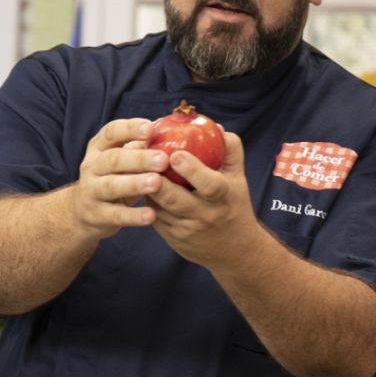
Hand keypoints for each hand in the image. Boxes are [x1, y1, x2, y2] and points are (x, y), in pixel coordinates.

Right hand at [70, 118, 168, 238]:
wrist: (82, 211)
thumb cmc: (113, 178)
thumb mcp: (121, 161)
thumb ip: (138, 148)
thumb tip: (167, 133)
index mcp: (98, 148)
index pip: (111, 132)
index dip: (130, 128)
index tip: (150, 127)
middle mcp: (92, 166)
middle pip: (114, 159)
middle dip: (139, 159)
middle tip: (163, 160)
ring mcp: (92, 191)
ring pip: (112, 186)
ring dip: (135, 184)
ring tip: (157, 183)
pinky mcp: (97, 214)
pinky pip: (116, 214)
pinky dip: (133, 216)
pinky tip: (151, 215)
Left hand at [146, 131, 259, 267]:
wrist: (235, 250)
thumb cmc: (234, 204)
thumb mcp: (239, 177)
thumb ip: (231, 149)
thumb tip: (216, 126)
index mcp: (224, 197)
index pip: (210, 185)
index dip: (192, 170)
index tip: (176, 155)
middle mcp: (205, 215)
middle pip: (176, 199)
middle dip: (157, 181)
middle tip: (144, 160)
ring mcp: (187, 229)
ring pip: (159, 208)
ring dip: (146, 189)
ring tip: (137, 169)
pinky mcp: (173, 238)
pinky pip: (155, 216)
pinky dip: (147, 201)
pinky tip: (141, 186)